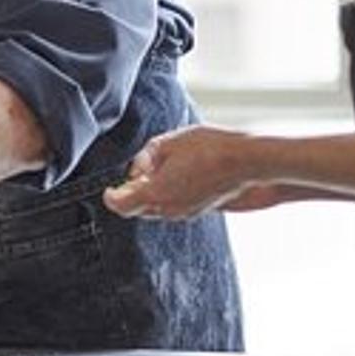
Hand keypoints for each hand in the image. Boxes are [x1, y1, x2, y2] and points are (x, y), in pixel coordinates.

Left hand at [102, 125, 260, 219]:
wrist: (246, 162)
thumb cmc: (209, 148)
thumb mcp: (168, 142)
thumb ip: (146, 157)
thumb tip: (139, 169)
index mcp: (155, 193)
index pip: (121, 205)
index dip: (111, 197)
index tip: (109, 191)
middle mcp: (168, 209)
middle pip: (138, 208)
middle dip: (133, 192)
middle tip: (139, 172)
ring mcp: (186, 213)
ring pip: (157, 208)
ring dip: (152, 194)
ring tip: (162, 169)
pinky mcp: (199, 211)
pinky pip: (175, 207)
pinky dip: (169, 195)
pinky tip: (179, 175)